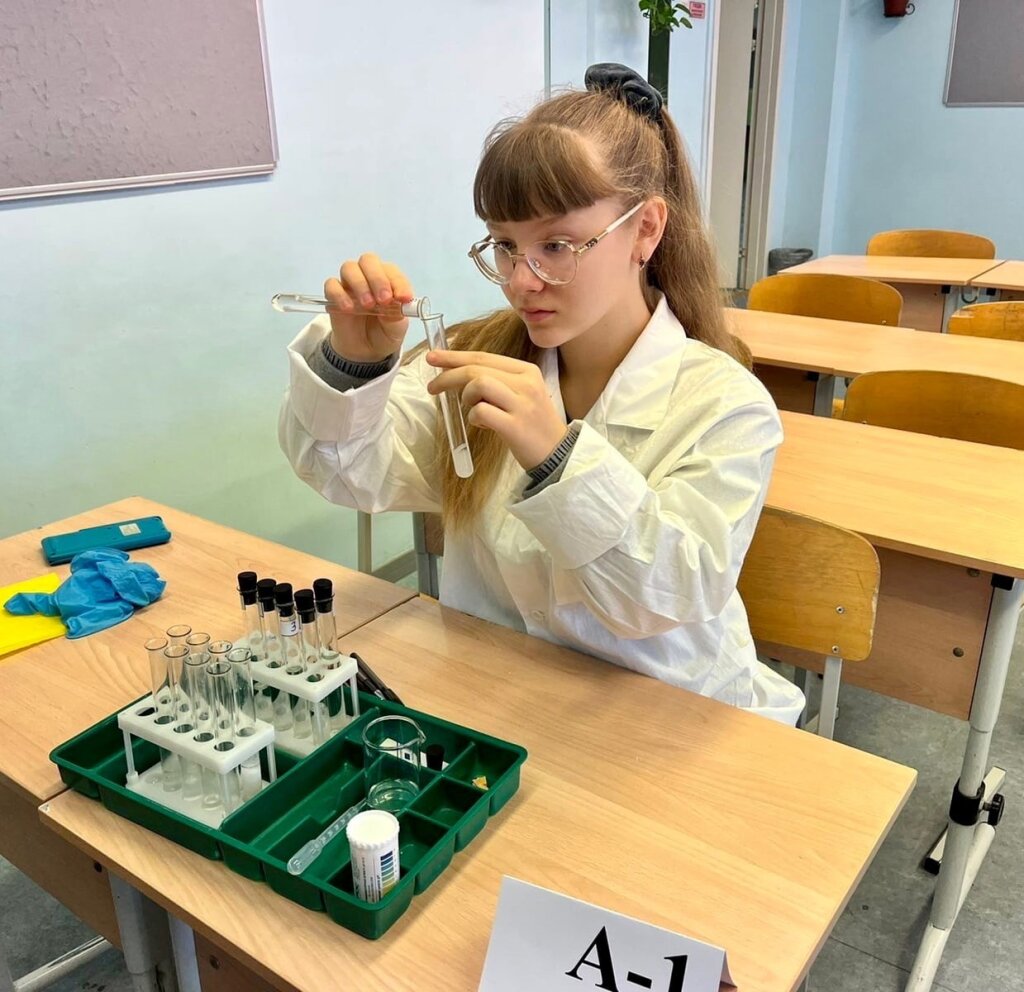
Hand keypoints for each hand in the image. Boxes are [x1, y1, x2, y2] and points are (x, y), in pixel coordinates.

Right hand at [324, 253, 413, 362]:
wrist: (365, 351)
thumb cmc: (384, 333)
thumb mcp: (396, 328)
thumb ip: (397, 315)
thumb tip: (397, 303)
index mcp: (388, 280)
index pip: (392, 271)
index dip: (399, 283)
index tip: (403, 298)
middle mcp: (368, 277)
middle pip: (368, 261)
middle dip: (378, 279)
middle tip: (384, 300)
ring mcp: (349, 284)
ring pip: (349, 268)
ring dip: (360, 284)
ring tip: (367, 305)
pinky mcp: (333, 295)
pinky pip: (331, 285)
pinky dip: (340, 295)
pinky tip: (349, 309)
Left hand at [425, 351, 567, 469]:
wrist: (558, 453)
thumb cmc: (533, 423)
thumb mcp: (522, 394)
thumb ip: (496, 381)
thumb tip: (458, 374)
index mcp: (526, 371)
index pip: (483, 357)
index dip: (455, 356)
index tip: (433, 358)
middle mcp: (526, 383)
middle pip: (477, 369)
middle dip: (448, 376)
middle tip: (433, 387)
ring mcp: (522, 404)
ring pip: (479, 384)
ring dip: (465, 397)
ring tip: (471, 408)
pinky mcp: (516, 426)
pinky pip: (481, 412)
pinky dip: (473, 417)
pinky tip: (481, 424)